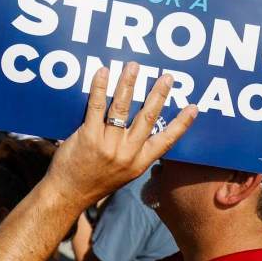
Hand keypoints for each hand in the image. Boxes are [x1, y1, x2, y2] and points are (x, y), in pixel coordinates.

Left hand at [44, 62, 196, 208]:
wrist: (68, 193)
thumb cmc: (95, 181)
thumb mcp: (124, 173)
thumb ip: (135, 153)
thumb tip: (145, 128)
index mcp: (139, 163)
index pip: (166, 141)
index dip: (181, 124)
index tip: (193, 107)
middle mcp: (127, 154)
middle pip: (147, 118)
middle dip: (158, 95)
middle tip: (167, 77)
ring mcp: (107, 145)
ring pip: (122, 108)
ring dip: (129, 83)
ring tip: (134, 67)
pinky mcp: (88, 137)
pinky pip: (97, 107)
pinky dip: (100, 88)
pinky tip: (103, 73)